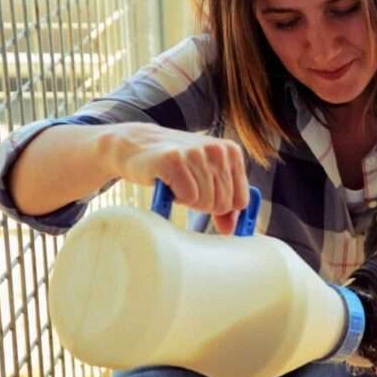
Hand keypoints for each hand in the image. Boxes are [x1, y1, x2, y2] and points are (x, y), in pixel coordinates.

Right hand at [100, 122, 248, 233]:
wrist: (135, 146)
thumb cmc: (175, 166)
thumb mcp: (206, 180)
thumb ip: (224, 204)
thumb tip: (230, 230)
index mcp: (231, 151)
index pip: (240, 201)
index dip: (221, 207)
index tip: (204, 194)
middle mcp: (218, 149)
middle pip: (223, 204)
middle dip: (202, 203)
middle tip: (186, 187)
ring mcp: (196, 153)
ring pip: (205, 202)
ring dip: (188, 200)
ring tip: (176, 182)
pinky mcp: (175, 160)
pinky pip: (188, 198)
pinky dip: (175, 197)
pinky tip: (167, 181)